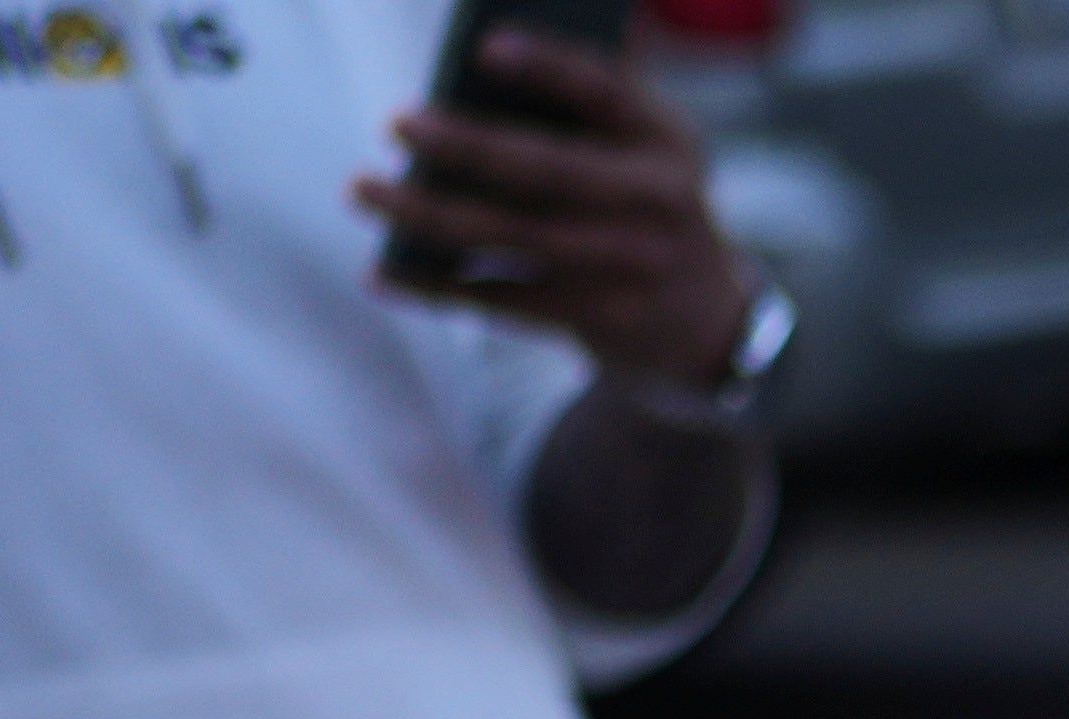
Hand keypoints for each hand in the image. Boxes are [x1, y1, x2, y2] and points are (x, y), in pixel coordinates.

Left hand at [364, 39, 765, 392]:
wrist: (704, 320)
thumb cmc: (638, 205)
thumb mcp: (640, 148)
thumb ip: (583, 105)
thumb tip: (473, 72)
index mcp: (667, 139)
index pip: (608, 92)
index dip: (550, 68)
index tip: (485, 48)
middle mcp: (662, 202)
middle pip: (551, 171)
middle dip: (468, 147)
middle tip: (398, 123)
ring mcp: (635, 266)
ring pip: (517, 236)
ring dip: (430, 214)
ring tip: (365, 190)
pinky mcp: (605, 318)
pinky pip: (507, 300)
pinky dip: (438, 286)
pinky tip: (383, 270)